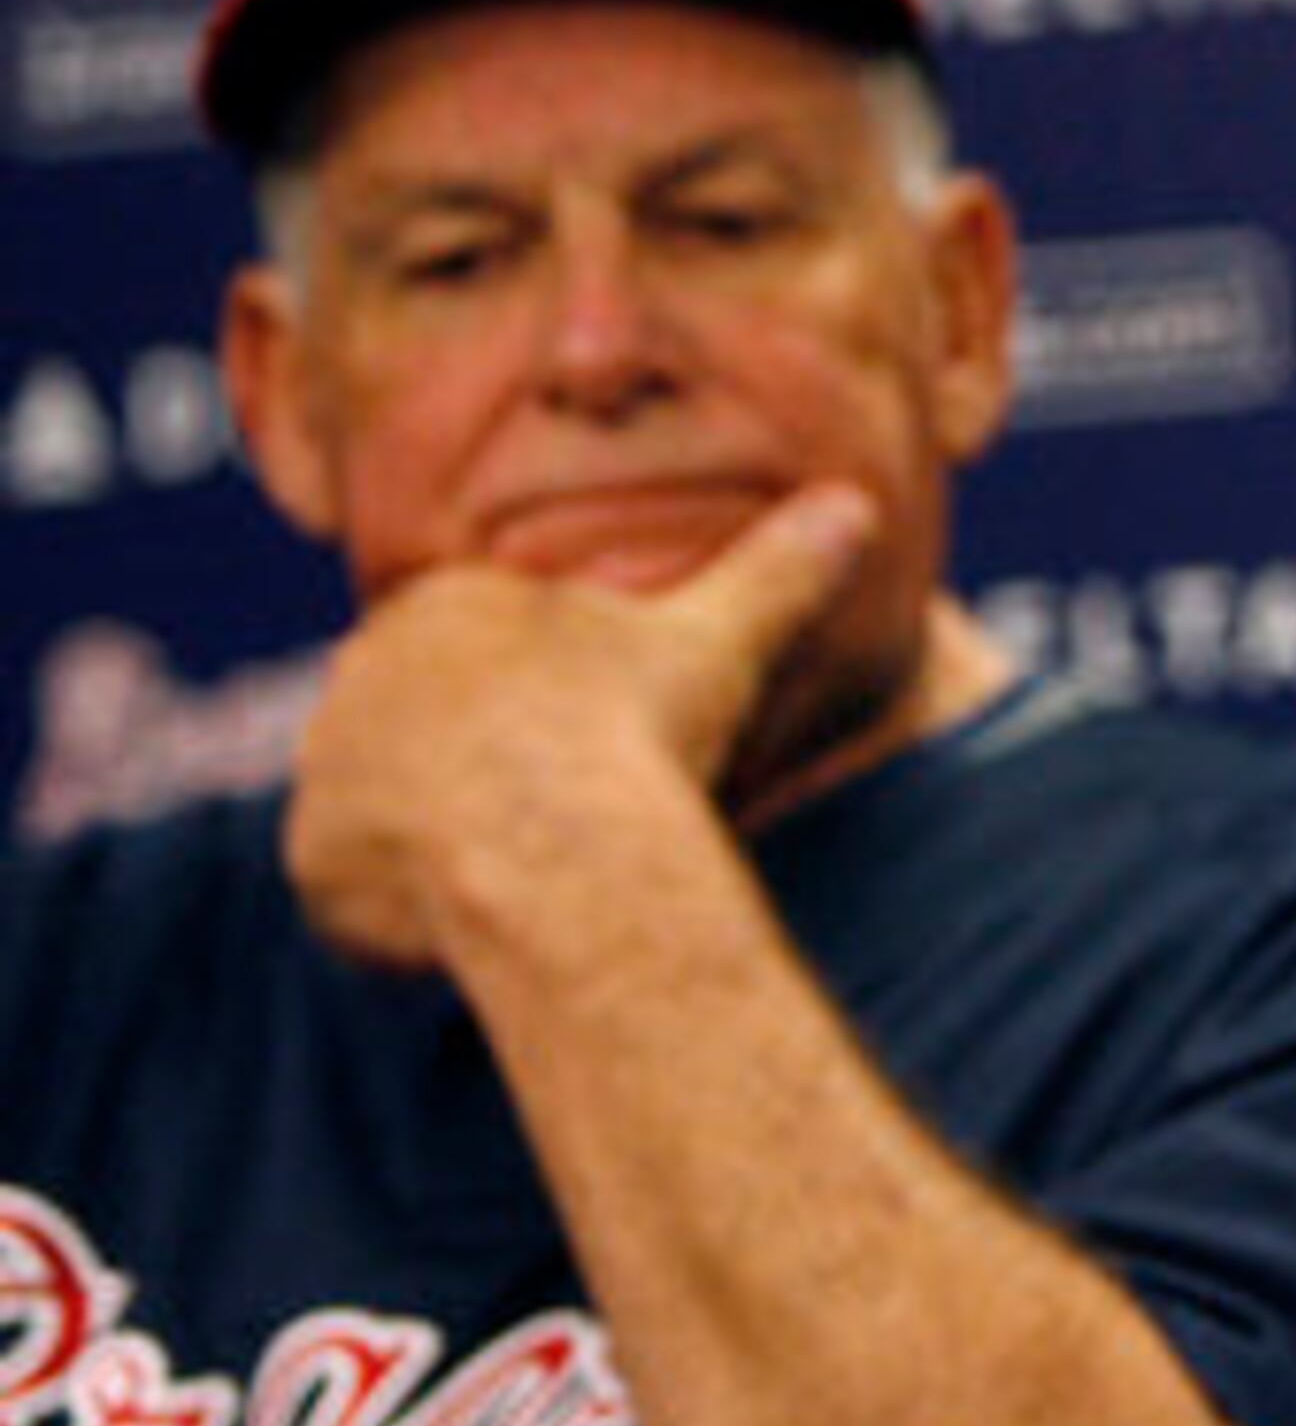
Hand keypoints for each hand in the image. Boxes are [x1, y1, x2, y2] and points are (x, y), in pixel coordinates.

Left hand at [283, 484, 874, 972]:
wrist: (560, 849)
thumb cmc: (639, 728)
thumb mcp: (722, 635)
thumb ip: (777, 569)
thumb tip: (854, 507)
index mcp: (446, 606)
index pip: (478, 644)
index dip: (539, 697)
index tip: (592, 735)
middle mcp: (361, 675)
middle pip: (420, 719)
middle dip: (475, 758)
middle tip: (561, 805)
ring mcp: (327, 770)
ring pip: (382, 801)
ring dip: (434, 830)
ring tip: (527, 866)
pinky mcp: (312, 861)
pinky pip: (352, 886)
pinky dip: (402, 905)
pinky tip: (478, 917)